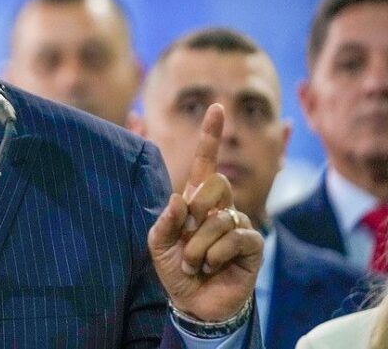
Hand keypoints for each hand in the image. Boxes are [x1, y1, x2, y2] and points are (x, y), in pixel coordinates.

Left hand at [147, 104, 262, 321]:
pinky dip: (216, 254)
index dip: (211, 136)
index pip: (205, 162)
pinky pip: (235, 237)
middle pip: (216, 181)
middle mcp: (220, 207)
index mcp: (195, 201)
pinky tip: (214, 267)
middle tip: (188, 236)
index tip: (215, 107)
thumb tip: (179, 198)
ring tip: (197, 263)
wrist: (194, 302)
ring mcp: (238, 223)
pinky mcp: (252, 244)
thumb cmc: (176, 270)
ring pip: (220, 218)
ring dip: (199, 246)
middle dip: (197, 210)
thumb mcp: (158, 246)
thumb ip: (163, 222)